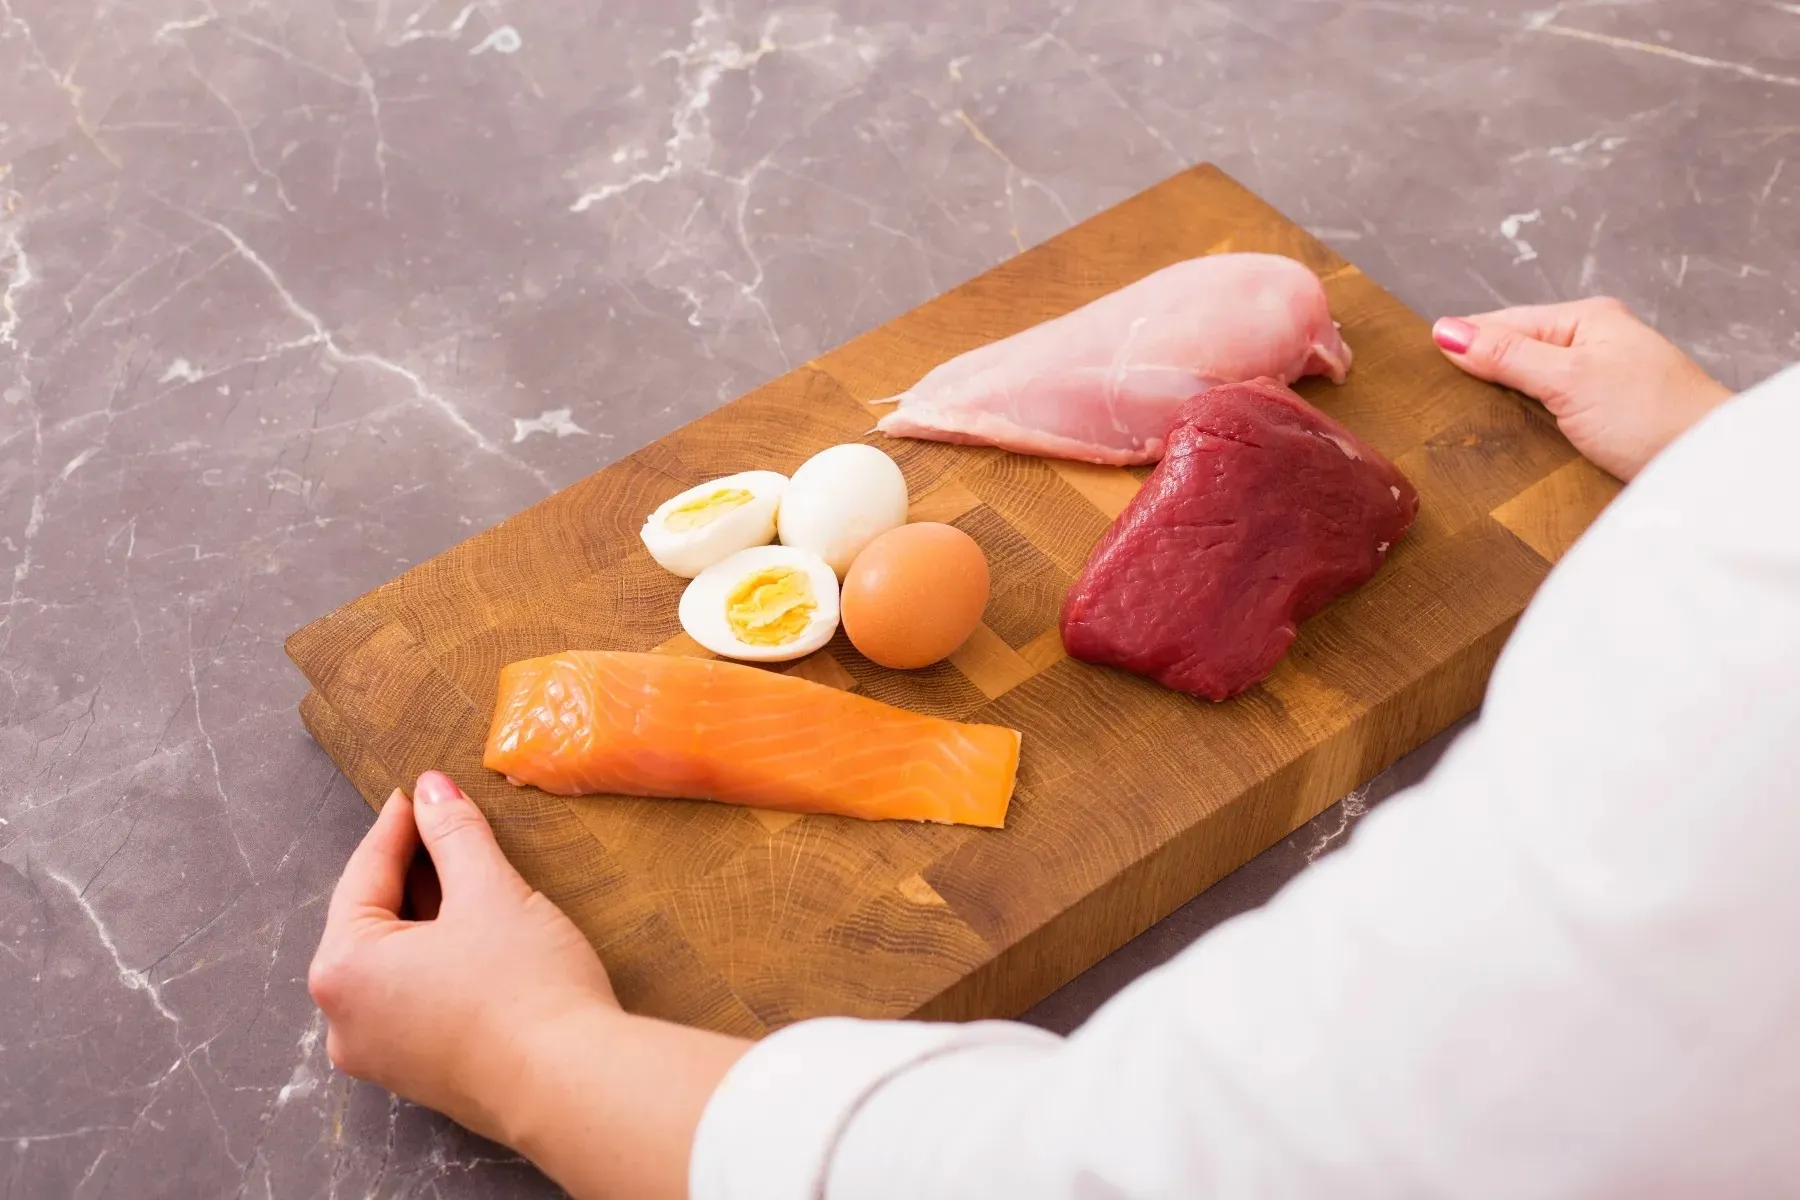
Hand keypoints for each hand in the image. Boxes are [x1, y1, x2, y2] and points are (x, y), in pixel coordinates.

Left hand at [308, 771, 617, 1145]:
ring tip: (466, 878)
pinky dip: (437, 962)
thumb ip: (455, 834)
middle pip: (373, 922)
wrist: (571, 1086)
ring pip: (395, 963)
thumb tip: (433, 790)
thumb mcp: (491, 892)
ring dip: (426, 918)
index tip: (418, 792)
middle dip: (411, 873)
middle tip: (443, 827)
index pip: (365, 875)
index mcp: (343, 969)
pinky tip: (476, 940)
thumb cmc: (526, 989)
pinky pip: (414, 1000)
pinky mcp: (419, 1075)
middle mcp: (344, 1019)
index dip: (398, 826)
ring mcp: (379, 1055)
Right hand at [1432, 298, 1731, 480]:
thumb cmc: (1651, 415)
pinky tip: (1502, 440)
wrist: (1706, 466)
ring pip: (1527, 386)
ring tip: (1460, 424)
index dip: (1464, 343)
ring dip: (1499, 405)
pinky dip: (1522, 425)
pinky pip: (1545, 413)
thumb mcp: (1568, 379)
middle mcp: (1590, 345)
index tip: (1418, 367)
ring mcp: (1596, 382)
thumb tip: (1447, 331)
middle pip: (1513, 353)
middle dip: (1478, 376)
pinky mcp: (1599, 420)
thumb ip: (1507, 355)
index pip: (1505, 323)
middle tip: (1433, 403)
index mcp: (1585, 319)